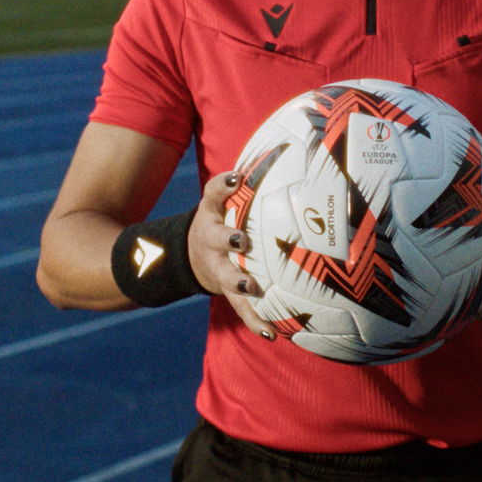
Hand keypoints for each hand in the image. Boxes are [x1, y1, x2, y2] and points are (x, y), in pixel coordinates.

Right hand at [186, 171, 275, 338]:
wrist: (190, 255)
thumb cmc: (222, 220)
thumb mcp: (225, 200)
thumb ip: (246, 183)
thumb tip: (290, 149)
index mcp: (212, 214)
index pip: (213, 194)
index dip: (223, 186)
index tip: (237, 179)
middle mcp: (210, 241)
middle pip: (215, 239)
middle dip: (228, 240)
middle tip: (242, 242)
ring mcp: (216, 268)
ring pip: (225, 277)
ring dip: (238, 283)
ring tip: (252, 288)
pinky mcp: (226, 291)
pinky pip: (241, 308)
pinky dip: (255, 320)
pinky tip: (273, 332)